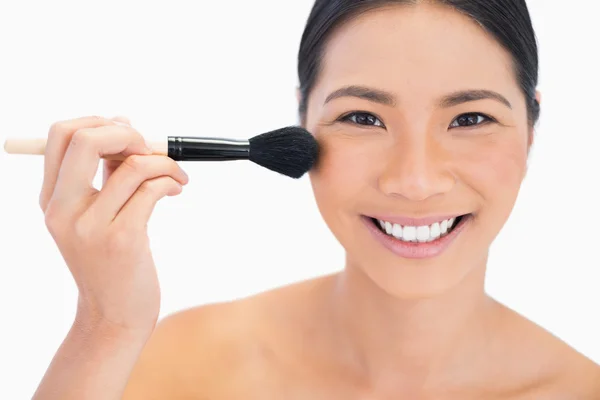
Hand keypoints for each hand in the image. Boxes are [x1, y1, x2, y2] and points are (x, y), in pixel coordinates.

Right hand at [39, 115, 188, 333]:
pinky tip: (177, 188)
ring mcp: (91, 226)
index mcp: (51, 199)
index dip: (99, 123)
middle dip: (129, 134)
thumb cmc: (110, 261)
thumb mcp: (96, 215)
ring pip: (133, 165)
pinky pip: (152, 190)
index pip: (60, 135)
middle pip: (87, 139)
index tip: (128, 135)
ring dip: (165, 162)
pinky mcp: (122, 240)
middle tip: (150, 148)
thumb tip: (123, 124)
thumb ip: (105, 172)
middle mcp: (63, 210)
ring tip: (177, 174)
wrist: (113, 315)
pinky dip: (171, 181)